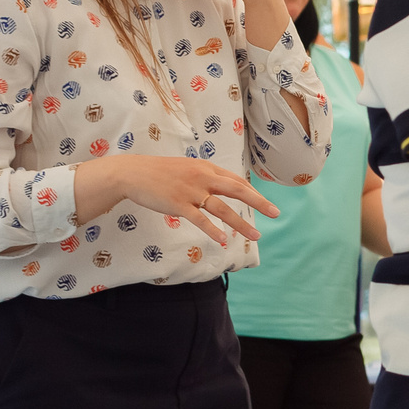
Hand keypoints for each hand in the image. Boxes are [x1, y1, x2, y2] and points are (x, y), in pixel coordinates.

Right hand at [119, 155, 280, 246]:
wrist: (133, 173)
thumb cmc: (160, 172)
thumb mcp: (187, 168)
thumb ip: (204, 176)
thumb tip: (219, 186)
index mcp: (206, 168)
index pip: (236, 180)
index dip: (253, 192)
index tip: (265, 203)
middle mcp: (203, 177)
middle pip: (237, 190)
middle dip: (259, 202)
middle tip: (276, 213)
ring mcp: (191, 191)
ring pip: (222, 209)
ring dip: (241, 223)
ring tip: (256, 236)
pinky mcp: (178, 204)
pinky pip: (200, 220)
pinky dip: (213, 230)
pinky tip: (224, 240)